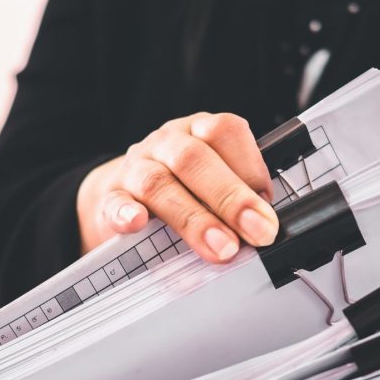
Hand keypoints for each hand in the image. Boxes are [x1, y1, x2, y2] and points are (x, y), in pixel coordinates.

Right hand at [77, 113, 278, 261]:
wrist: (121, 195)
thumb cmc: (180, 188)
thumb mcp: (210, 182)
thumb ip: (238, 196)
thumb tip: (268, 228)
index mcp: (198, 131)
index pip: (226, 131)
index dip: (251, 166)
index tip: (269, 207)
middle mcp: (167, 144)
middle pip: (195, 160)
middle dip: (231, 198)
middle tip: (258, 232)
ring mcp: (135, 169)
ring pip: (158, 183)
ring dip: (194, 218)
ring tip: (221, 248)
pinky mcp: (110, 197)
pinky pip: (115, 202)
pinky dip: (126, 214)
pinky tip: (138, 224)